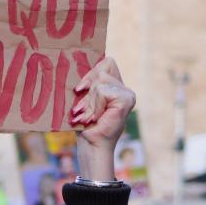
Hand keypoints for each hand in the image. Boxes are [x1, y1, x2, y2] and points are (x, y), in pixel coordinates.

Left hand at [70, 57, 134, 179]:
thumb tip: (77, 59)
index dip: (91, 73)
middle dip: (87, 88)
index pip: (107, 62)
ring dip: (89, 101)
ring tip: (87, 116)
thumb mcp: (85, 99)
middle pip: (102, 69)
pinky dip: (94, 105)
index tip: (79, 89)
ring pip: (100, 82)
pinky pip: (103, 91)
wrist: (91, 145)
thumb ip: (89, 82)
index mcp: (117, 86)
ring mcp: (128, 95)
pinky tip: (94, 118)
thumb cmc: (84, 124)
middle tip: (81, 108)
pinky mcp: (126, 100)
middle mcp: (125, 89)